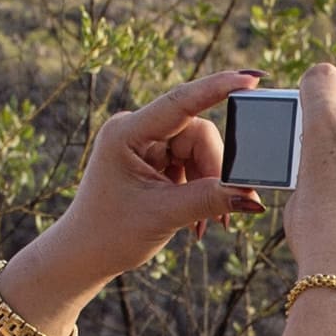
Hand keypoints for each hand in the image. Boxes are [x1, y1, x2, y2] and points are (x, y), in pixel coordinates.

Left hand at [9, 66, 267, 325]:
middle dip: (215, 171)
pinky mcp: (154, 159)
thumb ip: (210, 200)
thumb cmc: (111, 234)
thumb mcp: (164, 216)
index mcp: (126, 133)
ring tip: (208, 222)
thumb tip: (252, 196)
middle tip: (227, 208)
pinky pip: (192, 163)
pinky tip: (198, 218)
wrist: (84, 255)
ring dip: (210, 184)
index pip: (180, 102)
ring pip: (200, 150)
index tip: (251, 80)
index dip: (217, 89)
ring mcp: (145, 144)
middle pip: (197, 133)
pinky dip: (201, 188)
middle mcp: (135, 130)